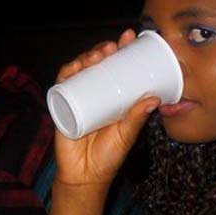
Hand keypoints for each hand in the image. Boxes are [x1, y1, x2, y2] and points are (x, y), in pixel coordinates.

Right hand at [53, 28, 160, 186]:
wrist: (85, 177)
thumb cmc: (108, 157)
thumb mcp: (126, 135)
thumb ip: (137, 119)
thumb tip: (154, 98)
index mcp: (112, 97)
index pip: (117, 68)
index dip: (122, 51)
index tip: (130, 37)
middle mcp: (95, 94)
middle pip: (96, 65)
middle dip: (103, 50)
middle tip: (112, 47)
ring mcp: (77, 98)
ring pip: (79, 71)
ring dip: (86, 58)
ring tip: (97, 56)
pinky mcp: (62, 107)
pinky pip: (61, 86)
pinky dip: (66, 74)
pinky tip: (74, 67)